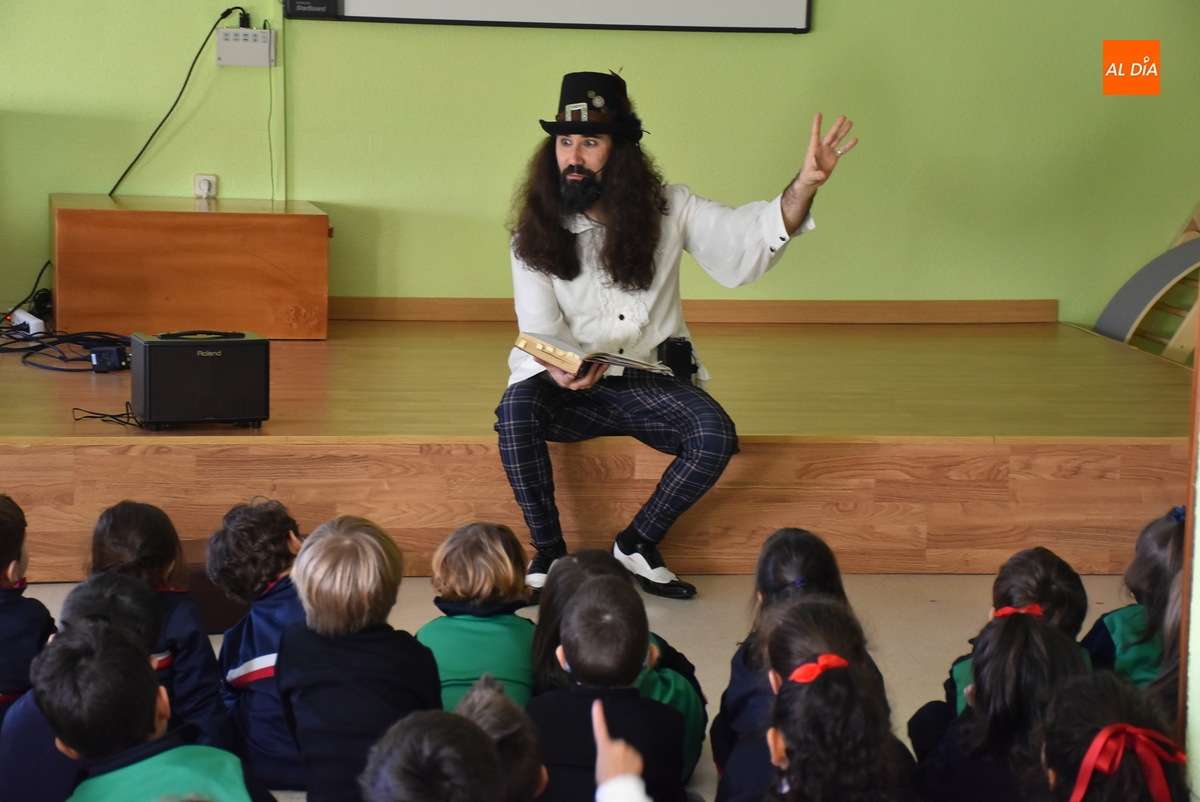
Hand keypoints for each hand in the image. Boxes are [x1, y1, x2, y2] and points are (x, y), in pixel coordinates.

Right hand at [536, 358, 606, 389]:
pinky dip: (602, 371)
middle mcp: (574, 385)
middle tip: (593, 363)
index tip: (571, 374)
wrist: (563, 375)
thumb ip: (544, 361)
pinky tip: (605, 363)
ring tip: (603, 362)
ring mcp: (583, 384)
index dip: (569, 379)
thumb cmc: (558, 369)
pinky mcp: (589, 381)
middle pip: (584, 381)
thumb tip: (535, 356)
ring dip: (598, 371)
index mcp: (564, 381)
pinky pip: (597, 377)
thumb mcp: (550, 365)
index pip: (567, 381)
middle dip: (590, 373)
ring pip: (592, 380)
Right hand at [592, 699, 642, 785]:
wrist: (618, 789)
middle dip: (618, 754)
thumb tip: (613, 755)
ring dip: (626, 760)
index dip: (598, 715)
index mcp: (605, 746)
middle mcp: (617, 744)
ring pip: (627, 753)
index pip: (600, 728)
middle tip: (614, 767)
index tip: (597, 703)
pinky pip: (635, 759)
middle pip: (618, 746)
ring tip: (621, 771)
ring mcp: (628, 750)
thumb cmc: (606, 778)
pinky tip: (629, 772)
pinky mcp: (638, 757)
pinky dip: (633, 765)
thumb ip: (607, 754)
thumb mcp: (600, 764)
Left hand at [781, 113, 857, 231]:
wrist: (811, 181)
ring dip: (843, 131)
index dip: (817, 124)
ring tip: (850, 122)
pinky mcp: (833, 158)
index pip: (815, 134)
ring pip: (837, 139)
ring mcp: (828, 152)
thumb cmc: (807, 177)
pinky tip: (855, 139)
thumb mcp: (810, 176)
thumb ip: (816, 175)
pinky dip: (848, 145)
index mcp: (814, 149)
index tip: (818, 114)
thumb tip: (822, 175)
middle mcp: (822, 148)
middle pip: (830, 135)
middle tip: (843, 117)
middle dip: (836, 126)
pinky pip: (842, 150)